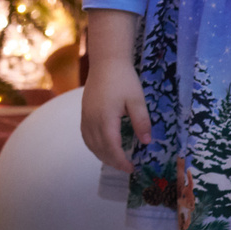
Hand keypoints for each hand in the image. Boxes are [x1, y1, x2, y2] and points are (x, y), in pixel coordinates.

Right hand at [78, 9, 150, 173]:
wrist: (106, 61)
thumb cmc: (123, 79)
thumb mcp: (137, 99)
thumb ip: (142, 121)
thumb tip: (147, 142)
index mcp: (106, 118)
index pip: (112, 147)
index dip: (120, 161)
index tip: (131, 168)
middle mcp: (92, 120)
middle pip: (100, 149)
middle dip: (113, 161)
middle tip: (127, 167)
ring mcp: (86, 116)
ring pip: (90, 144)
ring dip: (102, 155)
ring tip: (116, 160)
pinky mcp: (84, 113)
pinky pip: (86, 136)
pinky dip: (94, 146)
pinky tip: (103, 147)